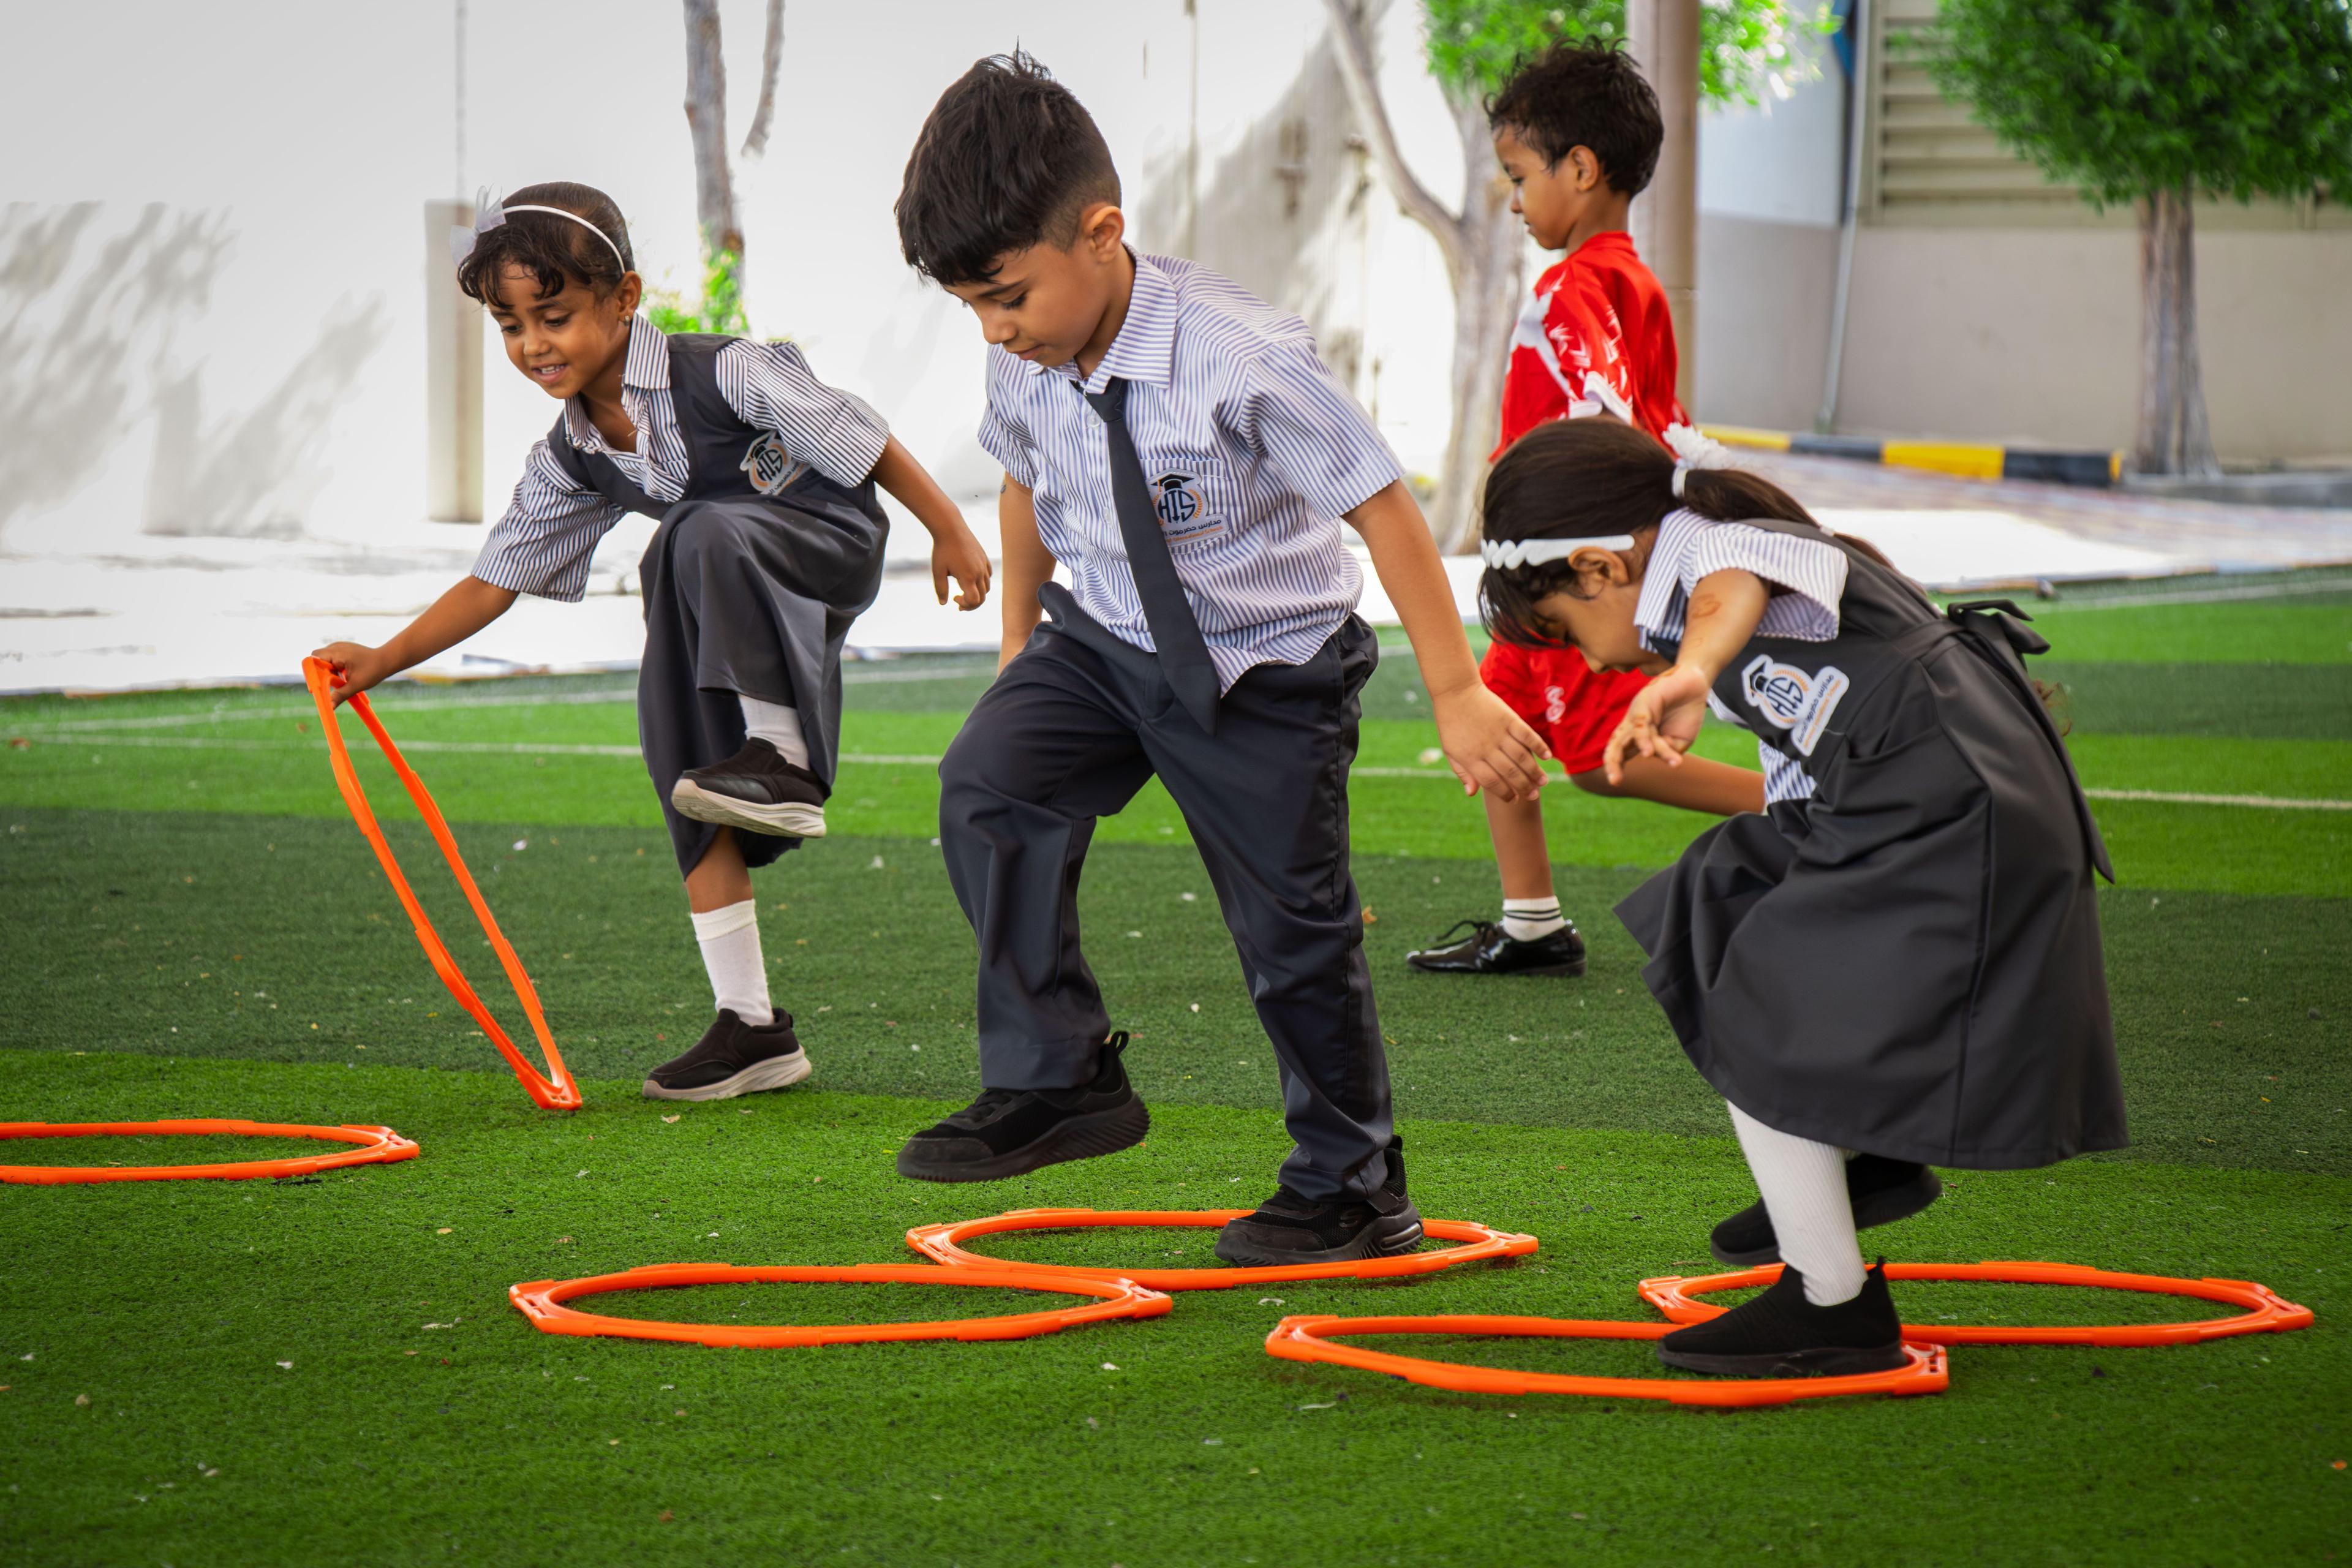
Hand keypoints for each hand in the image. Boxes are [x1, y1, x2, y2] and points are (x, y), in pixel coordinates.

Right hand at [308, 641, 392, 707]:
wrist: (387, 660)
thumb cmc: (374, 670)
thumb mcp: (356, 685)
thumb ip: (340, 695)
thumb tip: (329, 707)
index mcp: (337, 653)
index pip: (313, 659)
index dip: (312, 672)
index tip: (318, 684)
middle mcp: (335, 647)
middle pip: (316, 659)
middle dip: (321, 672)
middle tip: (332, 681)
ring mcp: (339, 646)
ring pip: (324, 659)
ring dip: (329, 670)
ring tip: (343, 677)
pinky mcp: (342, 649)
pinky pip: (331, 658)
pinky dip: (334, 667)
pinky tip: (345, 673)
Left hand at [932, 526, 992, 610]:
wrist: (950, 528)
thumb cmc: (942, 549)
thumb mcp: (938, 571)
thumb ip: (941, 589)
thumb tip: (943, 603)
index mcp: (968, 577)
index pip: (975, 601)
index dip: (966, 605)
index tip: (954, 598)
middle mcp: (979, 572)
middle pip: (982, 597)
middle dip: (971, 604)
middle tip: (958, 601)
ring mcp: (983, 565)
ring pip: (987, 588)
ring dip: (977, 594)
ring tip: (964, 592)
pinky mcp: (984, 558)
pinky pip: (988, 576)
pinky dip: (982, 583)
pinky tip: (970, 579)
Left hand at [1430, 681, 1551, 802]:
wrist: (1455, 692)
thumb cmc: (1451, 724)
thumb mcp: (1449, 750)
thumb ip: (1462, 772)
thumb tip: (1472, 794)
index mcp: (1470, 758)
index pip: (1492, 782)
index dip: (1504, 794)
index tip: (1513, 800)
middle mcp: (1486, 748)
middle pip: (1510, 773)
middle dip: (1524, 788)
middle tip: (1534, 796)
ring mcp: (1499, 733)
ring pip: (1521, 758)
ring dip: (1534, 772)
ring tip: (1543, 782)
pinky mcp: (1508, 719)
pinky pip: (1527, 735)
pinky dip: (1538, 746)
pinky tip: (1547, 757)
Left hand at [1603, 663, 1710, 783]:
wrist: (1695, 685)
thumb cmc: (1685, 713)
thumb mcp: (1679, 741)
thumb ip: (1667, 752)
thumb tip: (1653, 756)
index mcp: (1638, 737)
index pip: (1621, 754)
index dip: (1615, 767)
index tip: (1615, 782)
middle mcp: (1633, 726)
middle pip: (1616, 746)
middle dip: (1613, 763)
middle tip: (1614, 781)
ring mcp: (1637, 714)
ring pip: (1633, 737)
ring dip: (1645, 749)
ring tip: (1650, 757)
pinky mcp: (1644, 701)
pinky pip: (1641, 724)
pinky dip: (1644, 738)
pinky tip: (1648, 751)